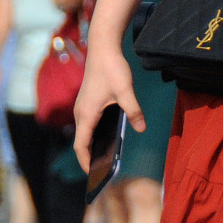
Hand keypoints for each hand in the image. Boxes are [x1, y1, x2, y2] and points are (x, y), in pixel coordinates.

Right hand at [72, 42, 143, 170]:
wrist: (102, 47)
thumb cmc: (112, 68)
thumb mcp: (126, 90)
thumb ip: (133, 111)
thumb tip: (141, 129)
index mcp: (87, 114)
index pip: (81, 145)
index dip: (85, 162)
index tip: (92, 174)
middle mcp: (81, 112)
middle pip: (81, 141)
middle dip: (89, 157)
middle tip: (102, 171)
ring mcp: (82, 106)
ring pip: (84, 132)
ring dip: (91, 146)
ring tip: (105, 158)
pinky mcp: (87, 101)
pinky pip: (87, 124)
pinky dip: (93, 134)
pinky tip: (108, 137)